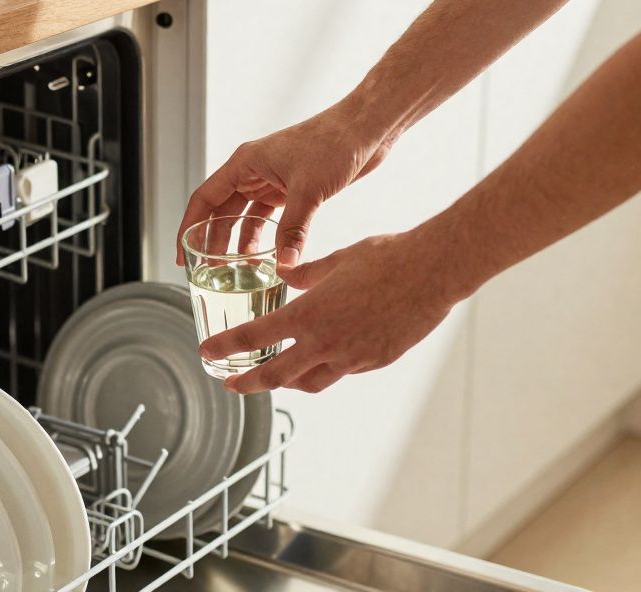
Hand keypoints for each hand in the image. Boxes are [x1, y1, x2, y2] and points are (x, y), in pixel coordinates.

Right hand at [176, 101, 396, 268]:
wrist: (365, 128)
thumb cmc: (334, 143)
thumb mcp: (309, 190)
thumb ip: (293, 230)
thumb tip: (283, 265)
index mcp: (245, 163)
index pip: (204, 199)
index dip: (189, 228)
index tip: (182, 255)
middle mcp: (254, 171)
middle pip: (222, 211)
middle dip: (214, 241)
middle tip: (210, 271)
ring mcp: (273, 179)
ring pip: (245, 216)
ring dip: (240, 242)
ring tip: (237, 271)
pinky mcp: (293, 188)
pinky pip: (269, 217)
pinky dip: (265, 236)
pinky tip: (267, 256)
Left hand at [198, 230, 466, 393]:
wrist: (433, 272)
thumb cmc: (387, 257)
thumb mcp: (338, 260)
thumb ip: (307, 273)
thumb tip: (288, 273)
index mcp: (309, 314)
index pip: (254, 338)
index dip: (226, 348)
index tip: (208, 354)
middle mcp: (325, 343)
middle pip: (275, 376)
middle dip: (247, 382)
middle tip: (231, 383)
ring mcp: (351, 358)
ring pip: (308, 383)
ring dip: (287, 382)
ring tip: (276, 377)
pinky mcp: (374, 362)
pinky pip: (340, 373)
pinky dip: (325, 369)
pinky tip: (324, 357)